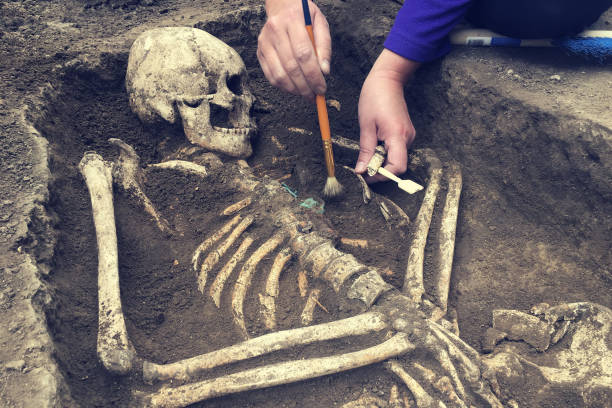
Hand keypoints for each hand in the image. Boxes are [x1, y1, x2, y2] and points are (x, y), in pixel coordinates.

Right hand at [257, 0, 330, 99]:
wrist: (282, 6)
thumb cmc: (304, 16)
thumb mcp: (320, 23)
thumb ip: (324, 46)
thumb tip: (324, 71)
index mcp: (293, 20)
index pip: (304, 54)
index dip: (314, 75)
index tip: (322, 88)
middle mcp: (275, 31)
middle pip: (291, 67)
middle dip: (305, 87)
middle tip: (315, 96)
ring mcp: (265, 43)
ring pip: (279, 75)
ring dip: (295, 90)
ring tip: (306, 94)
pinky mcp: (260, 52)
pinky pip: (271, 76)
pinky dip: (284, 87)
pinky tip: (295, 88)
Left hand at [355, 49, 419, 181]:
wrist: (388, 80)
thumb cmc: (374, 98)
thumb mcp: (366, 126)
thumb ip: (365, 151)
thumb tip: (361, 171)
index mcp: (397, 135)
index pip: (397, 167)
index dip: (382, 176)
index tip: (366, 176)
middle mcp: (408, 138)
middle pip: (397, 165)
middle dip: (380, 170)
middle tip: (362, 168)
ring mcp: (409, 136)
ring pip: (396, 159)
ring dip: (381, 161)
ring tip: (367, 153)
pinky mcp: (406, 134)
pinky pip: (396, 151)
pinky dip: (385, 154)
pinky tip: (374, 146)